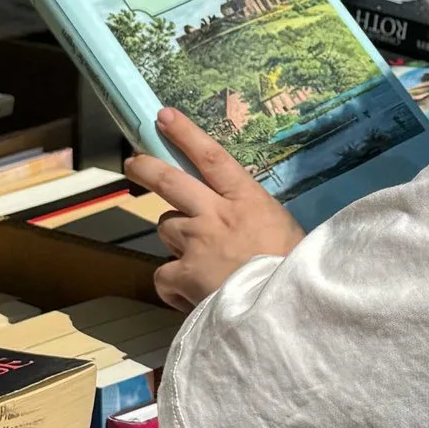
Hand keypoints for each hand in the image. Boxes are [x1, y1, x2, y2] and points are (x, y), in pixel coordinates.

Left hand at [127, 110, 303, 311]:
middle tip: (134, 163)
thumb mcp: (284, 230)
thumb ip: (252, 218)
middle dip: (147, 167)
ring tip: (200, 262)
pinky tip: (192, 295)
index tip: (164, 117)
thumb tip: (237, 221)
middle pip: (170, 180)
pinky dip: (173, 285)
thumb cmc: (294, 271)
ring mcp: (196, 242)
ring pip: (167, 227)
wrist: (286, 310)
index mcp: (246, 199)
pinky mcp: (183, 273)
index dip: (185, 133)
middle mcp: (215, 214)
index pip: (211, 156)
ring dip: (176, 239)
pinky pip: (164, 274)